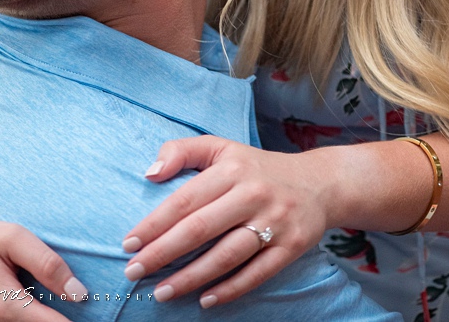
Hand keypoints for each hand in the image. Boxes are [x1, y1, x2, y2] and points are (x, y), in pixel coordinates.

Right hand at [0, 209, 82, 321]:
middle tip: (52, 294)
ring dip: (31, 316)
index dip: (72, 321)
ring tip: (29, 293)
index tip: (83, 306)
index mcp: (5, 307)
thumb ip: (48, 265)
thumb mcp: (13, 238)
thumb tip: (77, 292)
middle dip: (51, 317)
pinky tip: (13, 300)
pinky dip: (13, 318)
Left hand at [120, 137, 329, 307]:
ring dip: (191, 277)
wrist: (320, 183)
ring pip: (227, 255)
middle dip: (162, 253)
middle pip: (201, 228)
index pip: (185, 199)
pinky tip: (205, 300)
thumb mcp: (224, 147)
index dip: (154, 224)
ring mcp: (276, 221)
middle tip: (133, 272)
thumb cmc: (259, 169)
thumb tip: (150, 173)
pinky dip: (230, 289)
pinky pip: (257, 272)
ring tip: (161, 293)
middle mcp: (255, 194)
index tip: (128, 244)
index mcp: (234, 169)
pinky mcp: (292, 245)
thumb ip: (184, 150)